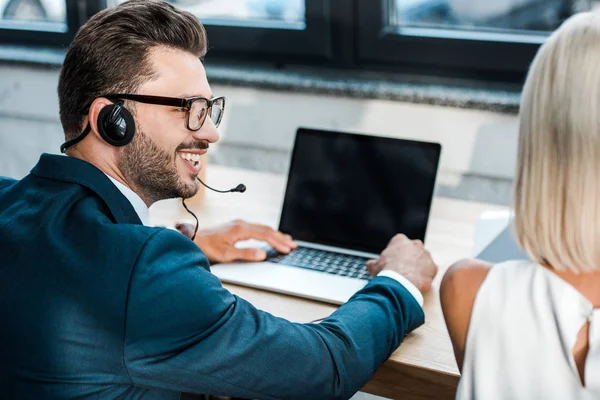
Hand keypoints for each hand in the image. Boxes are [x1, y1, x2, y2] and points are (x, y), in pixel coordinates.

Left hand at [176, 219, 296, 263]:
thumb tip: (263, 254)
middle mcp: (241, 224)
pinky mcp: (235, 227)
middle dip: (281, 238)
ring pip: (262, 228)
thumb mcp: (226, 254)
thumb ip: (246, 254)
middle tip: (293, 245)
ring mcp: (238, 224)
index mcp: (241, 229)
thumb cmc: (207, 247)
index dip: (278, 243)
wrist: (192, 239)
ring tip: (287, 241)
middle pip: (266, 230)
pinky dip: (267, 233)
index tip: (288, 249)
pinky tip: (270, 237)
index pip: (265, 235)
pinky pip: (256, 228)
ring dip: (275, 235)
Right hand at [366, 234, 437, 292]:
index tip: (393, 261)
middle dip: (409, 258)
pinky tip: (418, 283)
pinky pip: (430, 271)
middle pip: (413, 250)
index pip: (399, 243)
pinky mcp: (433, 267)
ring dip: (418, 267)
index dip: (395, 253)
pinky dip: (425, 276)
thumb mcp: (374, 266)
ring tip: (411, 278)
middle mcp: (415, 244)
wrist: (400, 283)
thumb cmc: (386, 272)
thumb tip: (370, 265)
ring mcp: (426, 255)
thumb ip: (373, 263)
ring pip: (423, 260)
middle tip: (403, 269)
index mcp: (400, 240)